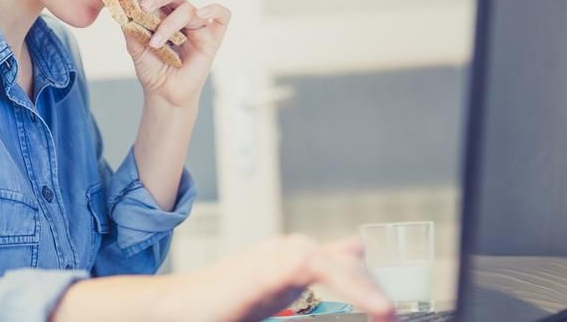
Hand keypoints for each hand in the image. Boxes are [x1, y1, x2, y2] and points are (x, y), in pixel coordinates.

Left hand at [124, 0, 229, 106]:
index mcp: (160, 11)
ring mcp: (196, 25)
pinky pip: (222, 16)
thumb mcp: (134, 46)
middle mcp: (179, 14)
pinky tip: (200, 14)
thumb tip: (123, 4)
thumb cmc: (152, 69)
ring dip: (170, 23)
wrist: (164, 93)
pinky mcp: (212, 38)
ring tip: (156, 43)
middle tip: (145, 7)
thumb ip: (130, 25)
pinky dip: (214, 10)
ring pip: (189, 8)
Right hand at [160, 234, 396, 321]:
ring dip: (364, 288)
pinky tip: (373, 308)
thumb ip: (295, 297)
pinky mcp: (268, 265)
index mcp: (286, 263)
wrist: (174, 310)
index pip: (341, 259)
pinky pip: (317, 265)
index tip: (387, 310)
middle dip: (371, 289)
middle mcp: (284, 251)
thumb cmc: (215, 311)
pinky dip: (349, 285)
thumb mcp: (268, 304)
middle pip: (346, 260)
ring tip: (387, 314)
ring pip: (336, 262)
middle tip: (391, 316)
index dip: (366, 283)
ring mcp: (276, 254)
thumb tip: (335, 293)